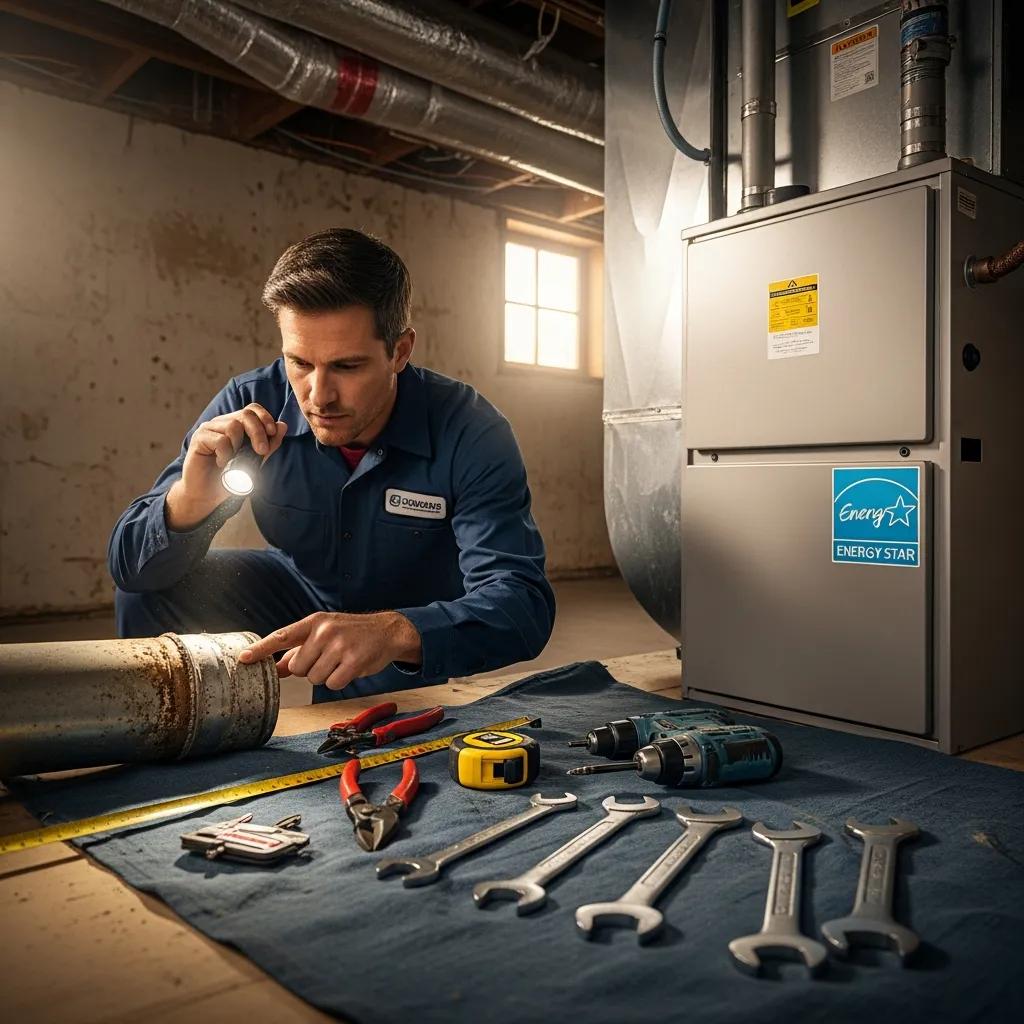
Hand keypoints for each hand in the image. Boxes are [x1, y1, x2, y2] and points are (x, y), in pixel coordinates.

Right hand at [166, 403, 287, 529]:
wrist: (207, 495)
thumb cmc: (230, 478)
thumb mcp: (255, 461)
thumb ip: (269, 445)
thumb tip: (282, 426)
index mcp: (234, 424)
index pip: (252, 409)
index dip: (265, 417)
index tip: (273, 433)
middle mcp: (221, 423)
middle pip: (245, 415)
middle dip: (259, 432)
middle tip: (262, 451)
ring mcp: (208, 429)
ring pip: (233, 426)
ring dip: (239, 445)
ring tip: (232, 459)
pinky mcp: (199, 439)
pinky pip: (220, 440)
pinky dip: (226, 454)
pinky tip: (221, 463)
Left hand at [238, 611, 422, 690]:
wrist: (388, 631)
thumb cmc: (351, 633)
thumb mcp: (324, 634)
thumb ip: (299, 650)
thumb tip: (275, 667)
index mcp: (314, 622)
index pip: (281, 636)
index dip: (261, 649)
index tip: (243, 659)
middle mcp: (324, 631)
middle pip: (297, 667)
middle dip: (309, 669)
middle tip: (328, 658)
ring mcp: (340, 645)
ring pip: (314, 678)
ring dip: (326, 676)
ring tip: (341, 661)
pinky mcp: (354, 660)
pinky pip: (333, 684)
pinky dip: (340, 681)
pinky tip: (350, 668)